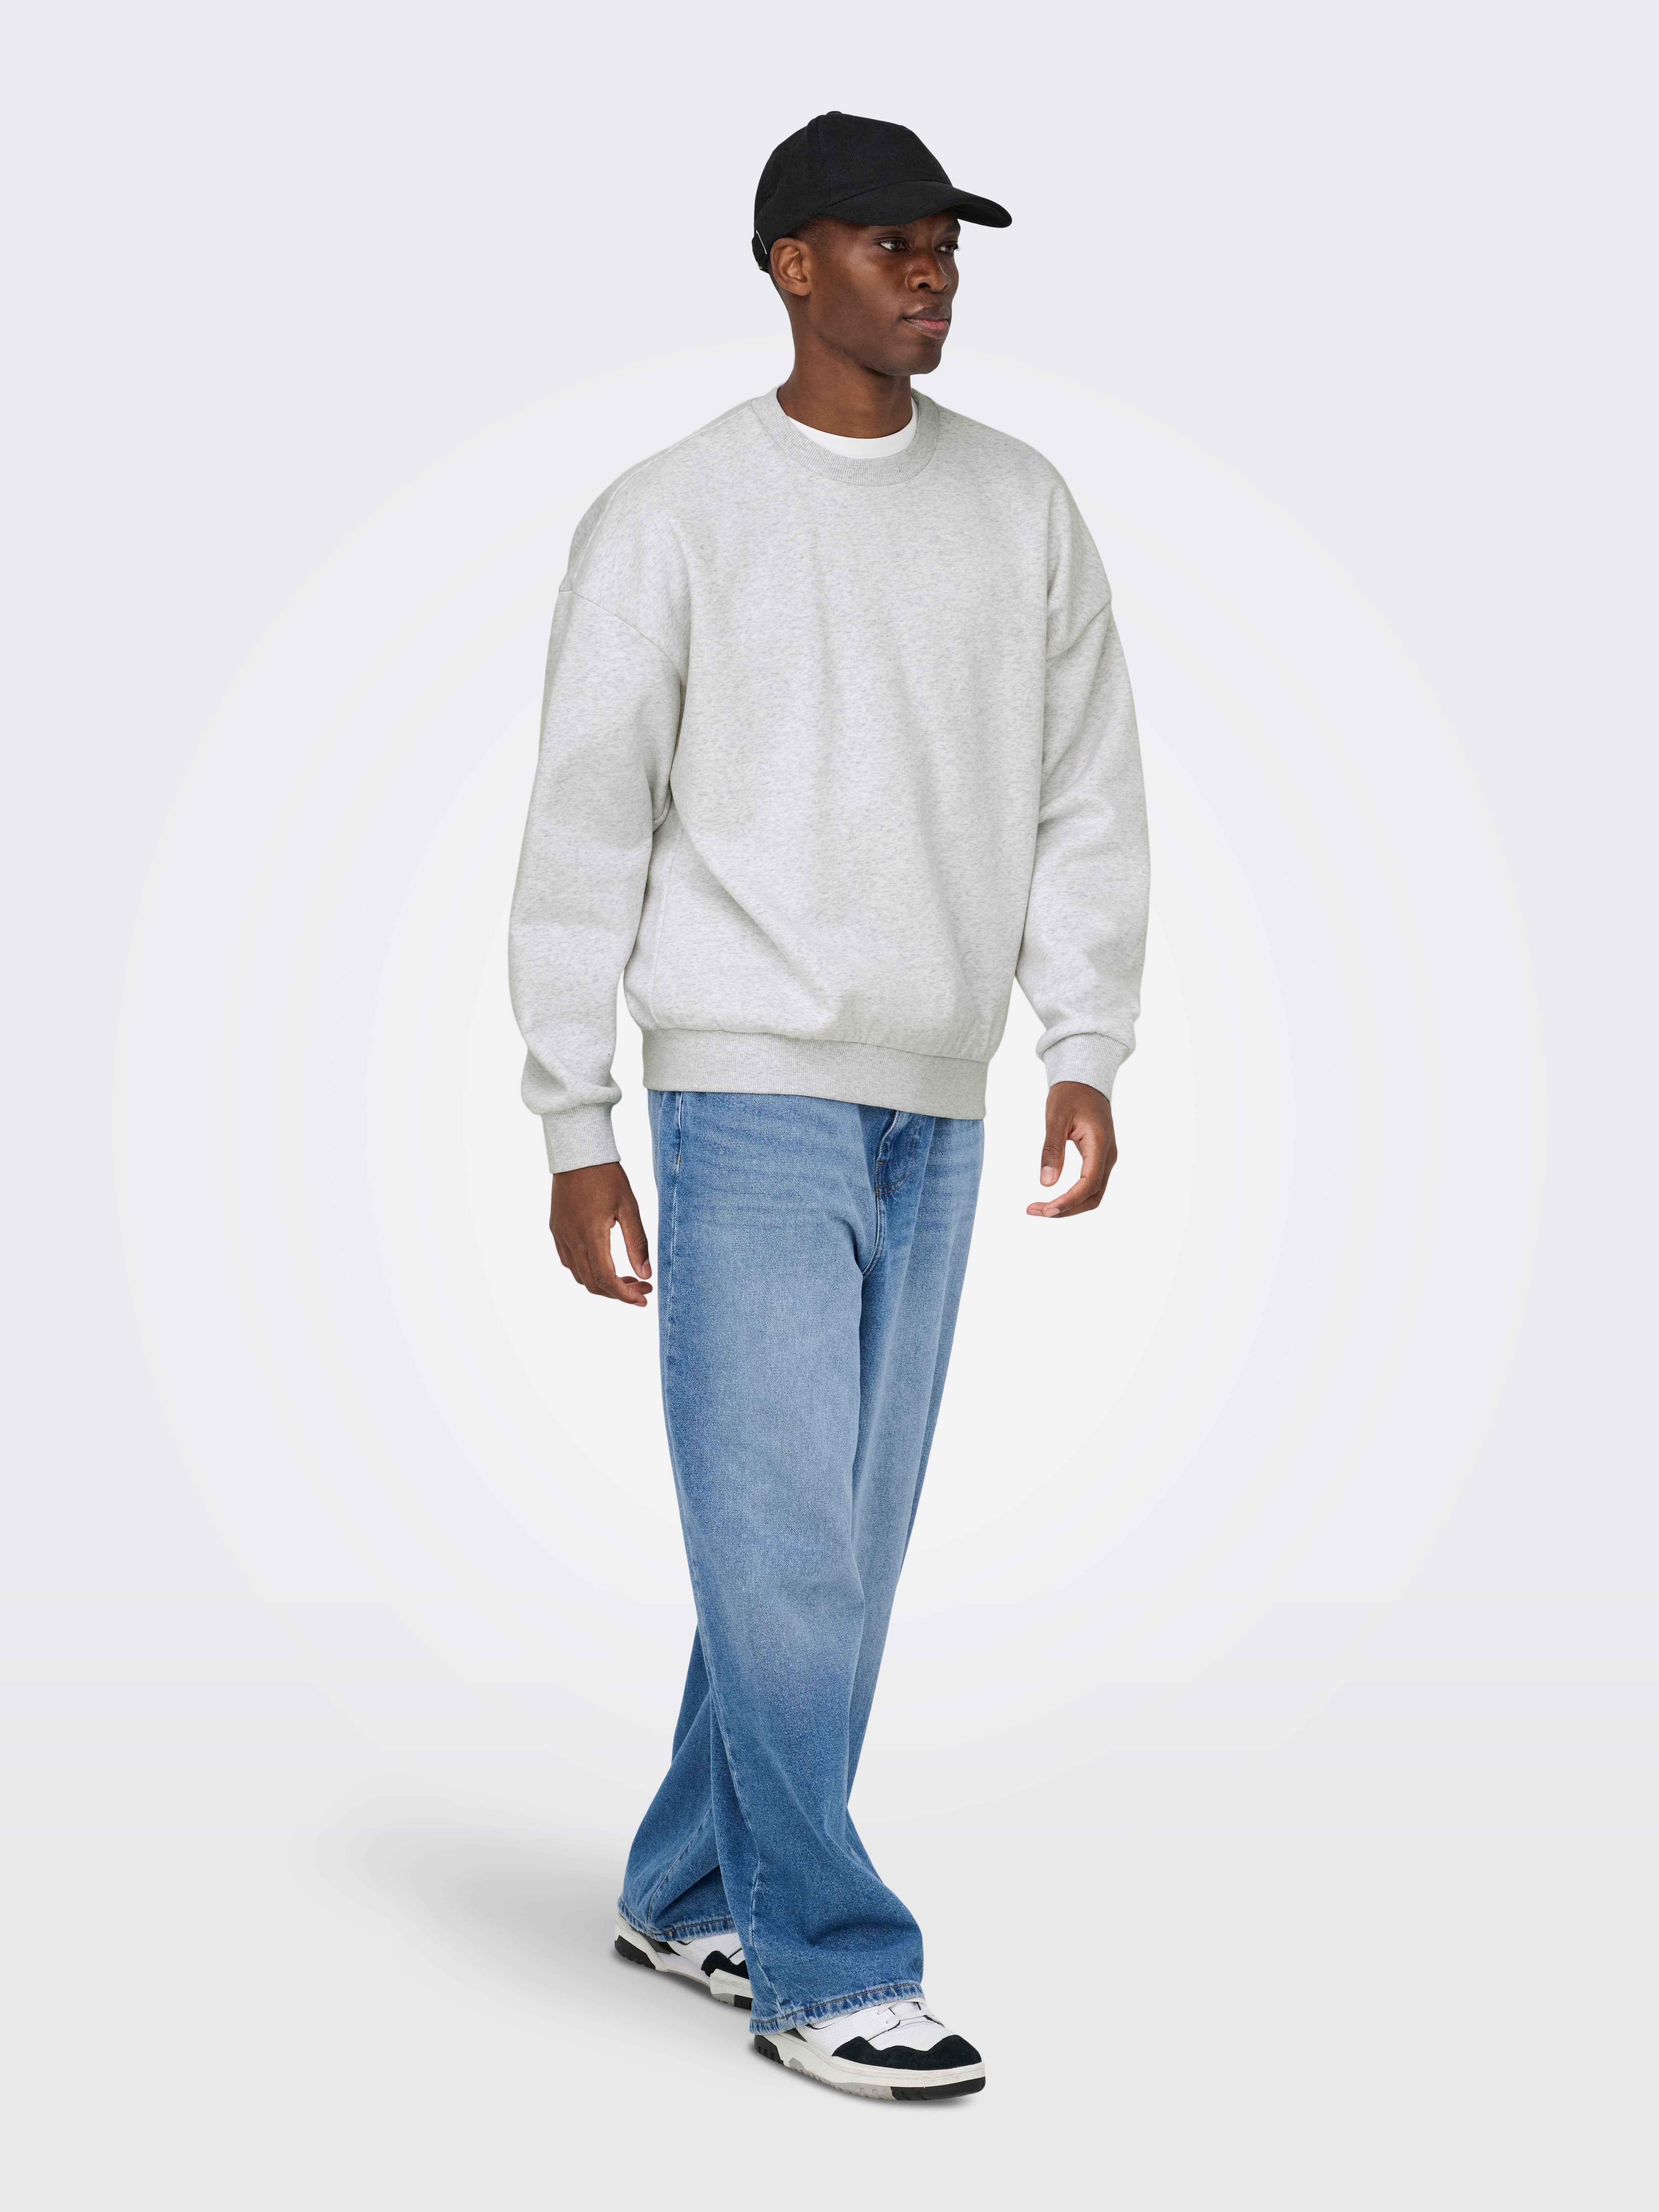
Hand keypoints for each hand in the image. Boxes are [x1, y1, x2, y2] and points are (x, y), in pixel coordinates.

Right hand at [549, 1162, 652, 1304]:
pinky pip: (569, 1261)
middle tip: (641, 1288)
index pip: (606, 1279)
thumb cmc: (606, 1176)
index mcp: (591, 1235)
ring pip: (579, 1275)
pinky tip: (604, 1262)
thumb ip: (637, 1243)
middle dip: (618, 1292)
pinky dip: (587, 1270)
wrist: (577, 1153)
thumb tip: (645, 1274)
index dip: (625, 1295)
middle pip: (592, 1283)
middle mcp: (572, 1240)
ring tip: (626, 1278)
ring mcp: (561, 1236)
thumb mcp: (629, 1208)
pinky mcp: (556, 1230)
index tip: (643, 1298)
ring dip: (602, 1283)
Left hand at [1027, 1081, 1116, 1217]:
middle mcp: (1108, 1156)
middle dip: (1066, 1209)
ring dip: (1069, 1206)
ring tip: (1040, 1208)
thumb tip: (1046, 1183)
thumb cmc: (1070, 1095)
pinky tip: (1053, 1198)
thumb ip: (1052, 1149)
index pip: (1088, 1184)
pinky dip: (1073, 1197)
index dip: (1068, 1201)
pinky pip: (1090, 1185)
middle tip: (1035, 1211)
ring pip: (1092, 1194)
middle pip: (1092, 1196)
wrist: (1085, 1080)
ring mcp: (1105, 1159)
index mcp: (1100, 1145)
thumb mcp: (1056, 1118)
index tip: (1045, 1210)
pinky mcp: (1099, 1159)